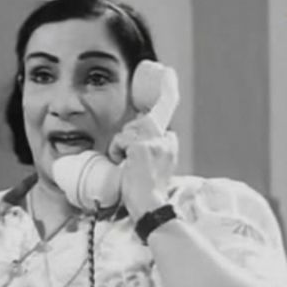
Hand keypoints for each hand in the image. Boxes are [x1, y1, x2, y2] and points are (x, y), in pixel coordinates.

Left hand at [107, 66, 179, 220]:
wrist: (149, 207)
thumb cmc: (146, 192)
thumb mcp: (153, 166)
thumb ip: (150, 148)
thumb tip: (138, 131)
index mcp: (170, 143)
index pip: (160, 114)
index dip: (158, 101)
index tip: (166, 79)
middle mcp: (165, 140)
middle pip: (139, 122)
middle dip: (128, 138)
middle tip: (130, 159)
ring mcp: (154, 142)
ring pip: (127, 132)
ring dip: (120, 148)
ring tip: (128, 166)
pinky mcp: (141, 147)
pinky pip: (120, 141)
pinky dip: (117, 153)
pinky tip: (125, 166)